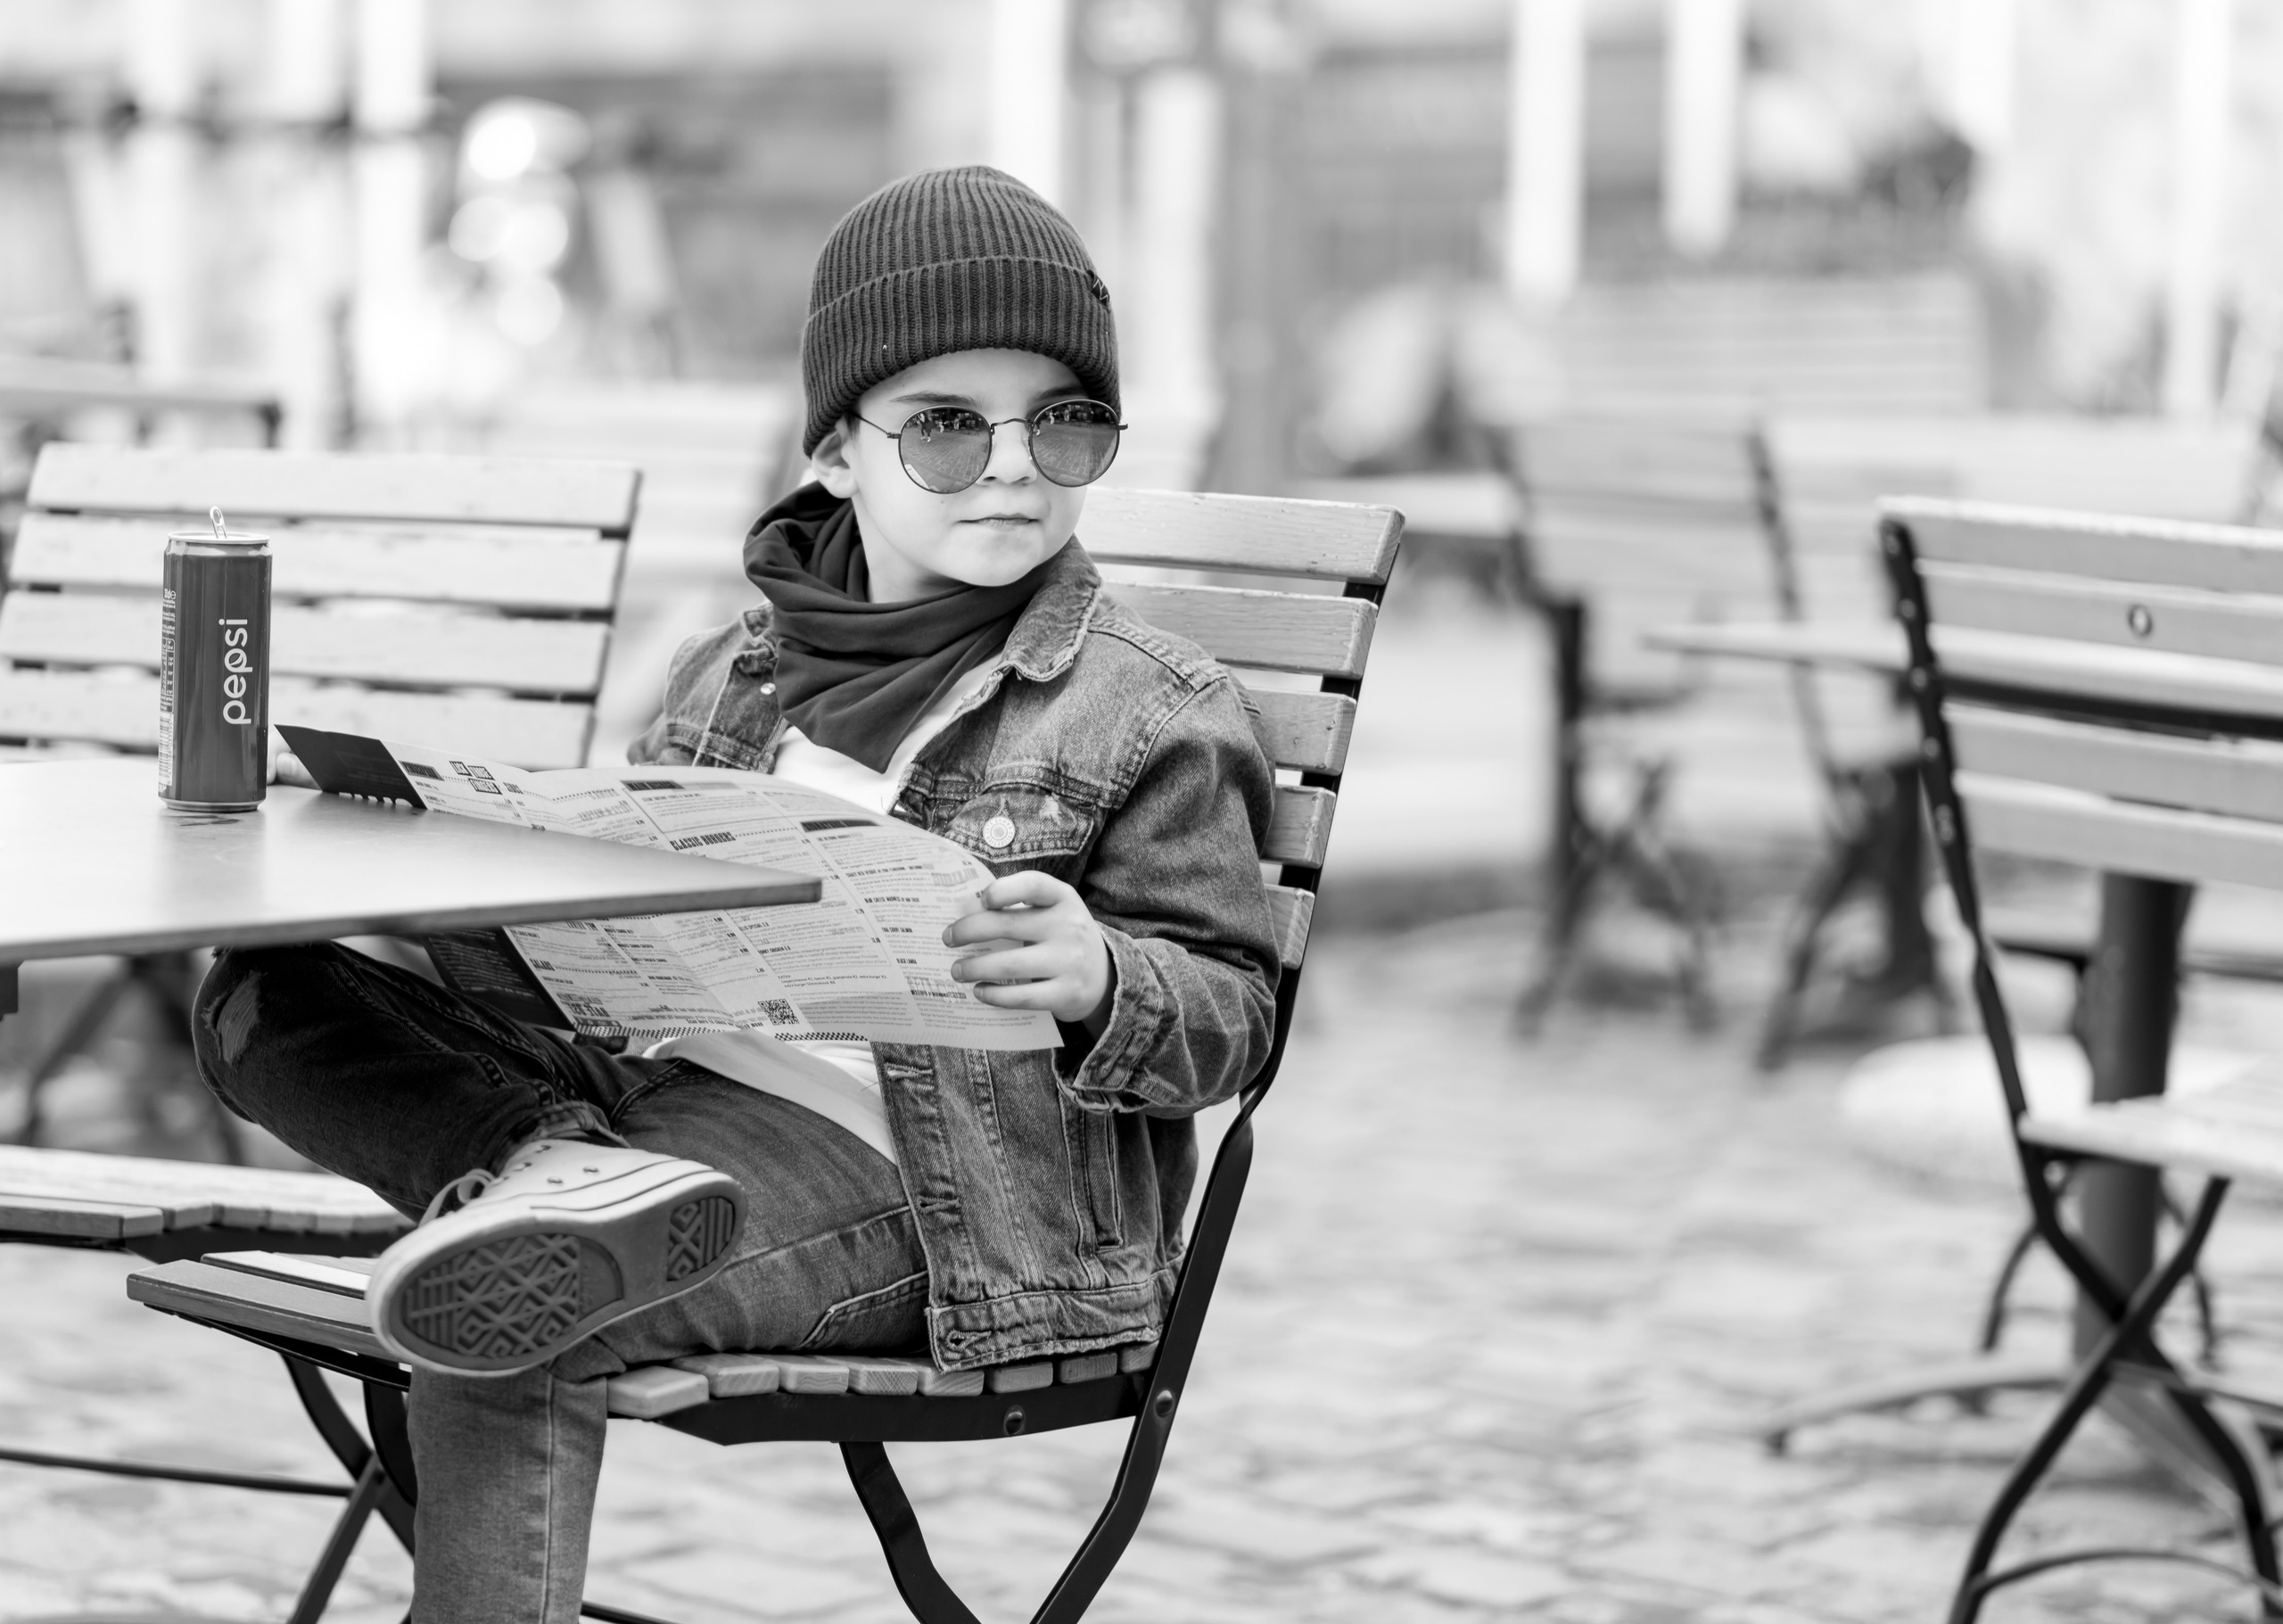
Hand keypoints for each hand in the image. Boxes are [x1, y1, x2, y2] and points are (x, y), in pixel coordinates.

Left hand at [944, 871, 1112, 1026]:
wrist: (1105, 977)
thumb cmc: (1063, 938)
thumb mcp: (1054, 913)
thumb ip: (1020, 909)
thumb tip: (964, 914)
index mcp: (1063, 898)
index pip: (1033, 884)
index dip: (1004, 889)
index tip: (981, 900)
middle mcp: (1069, 926)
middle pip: (1007, 925)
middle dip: (968, 931)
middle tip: (948, 938)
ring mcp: (1069, 961)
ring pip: (1008, 965)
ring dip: (974, 967)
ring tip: (957, 970)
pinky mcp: (1066, 993)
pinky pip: (1021, 996)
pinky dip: (993, 995)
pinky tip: (979, 990)